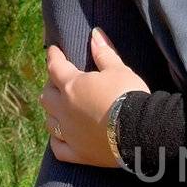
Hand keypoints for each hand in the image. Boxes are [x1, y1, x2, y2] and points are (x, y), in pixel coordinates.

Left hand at [40, 27, 150, 166]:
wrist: (139, 131)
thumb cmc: (129, 95)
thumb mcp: (119, 70)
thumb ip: (104, 53)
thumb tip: (95, 33)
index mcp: (72, 86)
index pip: (55, 66)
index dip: (53, 56)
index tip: (53, 50)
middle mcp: (64, 109)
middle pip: (47, 96)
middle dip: (51, 86)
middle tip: (58, 82)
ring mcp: (69, 133)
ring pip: (49, 121)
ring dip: (52, 113)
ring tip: (59, 109)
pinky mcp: (78, 153)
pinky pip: (58, 148)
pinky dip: (57, 141)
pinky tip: (60, 137)